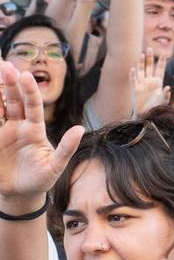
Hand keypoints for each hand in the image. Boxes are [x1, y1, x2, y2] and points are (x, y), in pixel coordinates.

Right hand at [0, 63, 84, 204]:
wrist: (22, 194)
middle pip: (14, 101)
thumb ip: (66, 148)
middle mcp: (19, 127)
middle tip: (4, 65)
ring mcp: (4, 133)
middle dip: (10, 83)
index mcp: (35, 130)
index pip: (33, 106)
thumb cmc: (42, 179)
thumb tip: (80, 129)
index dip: (29, 90)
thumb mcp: (56, 166)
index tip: (25, 75)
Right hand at [130, 52, 169, 116]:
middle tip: (150, 48)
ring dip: (140, 63)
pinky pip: (133, 80)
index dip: (161, 61)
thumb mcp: (163, 101)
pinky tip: (132, 69)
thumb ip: (165, 95)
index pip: (160, 69)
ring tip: (141, 54)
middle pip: (149, 67)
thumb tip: (168, 87)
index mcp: (158, 82)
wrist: (146, 114)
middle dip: (150, 58)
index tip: (165, 53)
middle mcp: (149, 81)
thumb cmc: (156, 107)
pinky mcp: (135, 89)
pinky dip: (132, 75)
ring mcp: (142, 84)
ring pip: (140, 71)